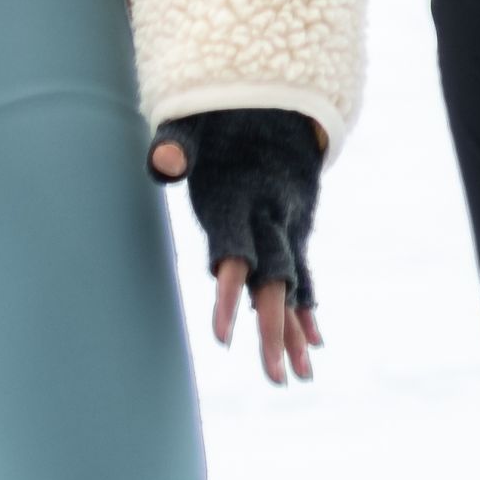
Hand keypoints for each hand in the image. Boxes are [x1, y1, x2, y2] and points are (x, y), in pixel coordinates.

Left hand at [151, 110, 322, 382]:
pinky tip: (314, 345)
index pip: (235, 254)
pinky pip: (304, 274)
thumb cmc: (223, 117)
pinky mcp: (295, 229)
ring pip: (293, 284)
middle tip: (275, 379)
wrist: (282, 99)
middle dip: (274, 331)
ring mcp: (289, 225)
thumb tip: (164, 163)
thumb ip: (177, 142)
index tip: (221, 340)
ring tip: (300, 378)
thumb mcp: (195, 121)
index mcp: (243, 197)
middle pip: (274, 280)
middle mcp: (273, 216)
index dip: (229, 295)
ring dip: (295, 332)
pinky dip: (308, 309)